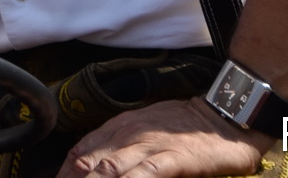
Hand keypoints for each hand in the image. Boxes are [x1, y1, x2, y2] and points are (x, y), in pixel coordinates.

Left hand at [56, 98, 268, 177]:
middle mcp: (129, 134)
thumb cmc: (183, 127)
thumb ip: (119, 145)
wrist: (224, 116)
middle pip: (88, 163)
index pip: (80, 151)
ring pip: (109, 168)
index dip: (64, 172)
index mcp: (120, 127)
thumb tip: (94, 165)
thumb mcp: (145, 129)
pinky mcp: (172, 158)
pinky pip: (145, 172)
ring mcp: (150, 145)